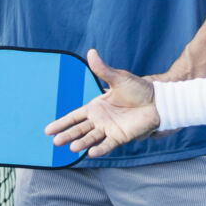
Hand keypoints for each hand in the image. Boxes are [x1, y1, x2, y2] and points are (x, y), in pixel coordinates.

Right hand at [45, 48, 160, 157]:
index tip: (48, 130)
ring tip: (71, 148)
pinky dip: (100, 149)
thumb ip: (102, 69)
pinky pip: (108, 144)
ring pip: (91, 138)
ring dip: (81, 143)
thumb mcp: (118, 78)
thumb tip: (91, 52)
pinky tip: (91, 152)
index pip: (74, 116)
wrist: (157, 101)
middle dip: (67, 135)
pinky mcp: (120, 136)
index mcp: (96, 106)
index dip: (62, 123)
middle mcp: (100, 120)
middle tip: (55, 141)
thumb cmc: (139, 89)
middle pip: (79, 129)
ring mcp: (109, 129)